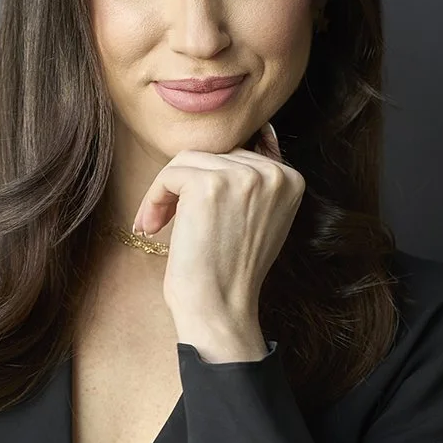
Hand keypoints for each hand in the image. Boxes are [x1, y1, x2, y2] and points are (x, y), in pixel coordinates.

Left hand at [132, 120, 305, 359]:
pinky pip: (170, 174)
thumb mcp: (259, 220)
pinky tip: (151, 227)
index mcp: (290, 179)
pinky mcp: (210, 185)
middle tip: (165, 223)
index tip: (192, 217)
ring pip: (188, 161)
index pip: (237, 157)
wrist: (220, 311)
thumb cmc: (230, 274)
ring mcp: (244, 176)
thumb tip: (262, 132)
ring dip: (165, 193)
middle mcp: (273, 173)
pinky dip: (153, 199)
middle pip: (213, 154)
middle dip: (185, 187)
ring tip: (155, 226)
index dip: (208, 185)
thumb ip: (257, 181)